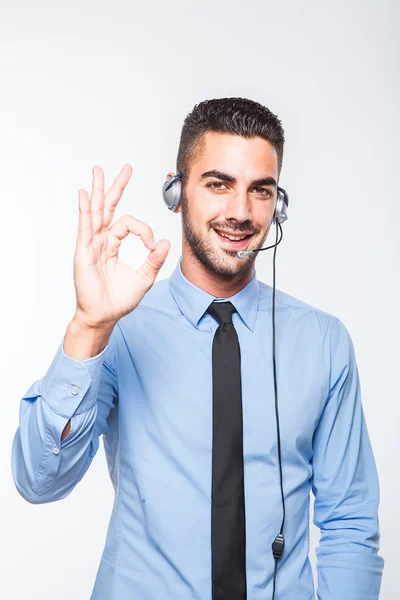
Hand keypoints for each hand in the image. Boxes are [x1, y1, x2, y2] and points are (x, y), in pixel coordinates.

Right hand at [72, 164, 169, 328]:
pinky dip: (85, 210)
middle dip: (117, 187)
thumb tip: (164, 243)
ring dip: (98, 190)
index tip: (151, 244)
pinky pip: (85, 227)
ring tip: (98, 171)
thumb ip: (154, 260)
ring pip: (96, 211)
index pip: (130, 224)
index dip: (144, 230)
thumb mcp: (144, 277)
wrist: (104, 315)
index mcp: (113, 245)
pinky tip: (85, 195)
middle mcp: (101, 241)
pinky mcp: (85, 251)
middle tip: (125, 169)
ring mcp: (91, 244)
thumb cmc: (119, 299)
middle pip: (109, 207)